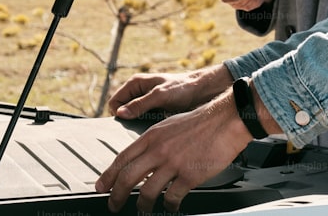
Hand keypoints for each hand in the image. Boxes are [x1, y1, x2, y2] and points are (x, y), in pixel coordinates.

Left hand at [96, 90, 250, 212]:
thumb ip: (154, 141)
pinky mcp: (189, 176)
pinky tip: (170, 206)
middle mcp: (159, 150)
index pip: (122, 159)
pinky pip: (171, 198)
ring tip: (143, 210)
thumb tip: (142, 158)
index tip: (101, 187)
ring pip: (147, 193)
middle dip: (116, 196)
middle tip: (114, 205)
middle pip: (127, 178)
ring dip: (142, 206)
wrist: (225, 120)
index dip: (108, 176)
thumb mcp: (169, 125)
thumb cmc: (201, 122)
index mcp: (152, 136)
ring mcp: (173, 164)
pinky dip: (169, 206)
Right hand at [107, 65, 232, 119]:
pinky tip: (156, 130)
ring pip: (132, 119)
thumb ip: (140, 104)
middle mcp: (138, 93)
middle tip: (142, 128)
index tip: (131, 122)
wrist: (202, 91)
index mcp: (135, 84)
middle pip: (122, 113)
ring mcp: (146, 103)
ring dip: (139, 125)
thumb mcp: (160, 96)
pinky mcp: (154, 112)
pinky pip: (143, 123)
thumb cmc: (183, 88)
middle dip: (129, 121)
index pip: (114, 103)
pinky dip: (147, 127)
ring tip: (151, 129)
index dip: (119, 114)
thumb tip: (121, 114)